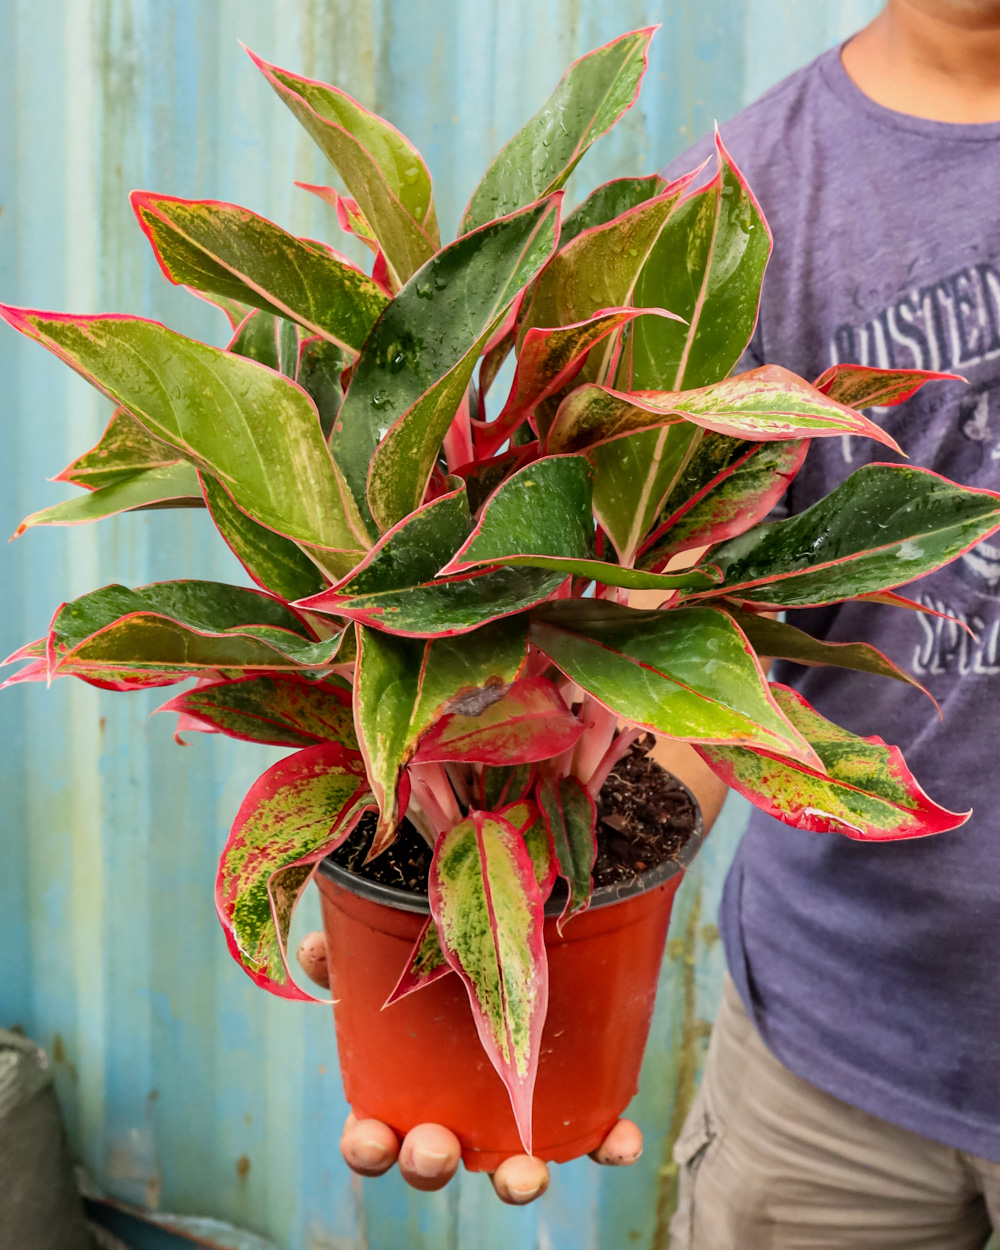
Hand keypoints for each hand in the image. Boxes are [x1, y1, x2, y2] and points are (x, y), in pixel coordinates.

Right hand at [297, 932, 643, 1203]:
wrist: (513, 959)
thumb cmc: (431, 979)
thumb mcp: (389, 961)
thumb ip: (352, 954)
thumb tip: (313, 947)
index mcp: (400, 1095)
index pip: (371, 1137)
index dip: (366, 1147)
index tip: (371, 1138)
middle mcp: (455, 1122)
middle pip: (434, 1161)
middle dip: (429, 1164)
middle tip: (435, 1149)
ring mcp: (512, 1124)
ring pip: (510, 1171)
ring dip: (514, 1181)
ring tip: (523, 1176)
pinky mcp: (570, 1113)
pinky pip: (590, 1140)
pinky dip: (606, 1146)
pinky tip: (619, 1142)